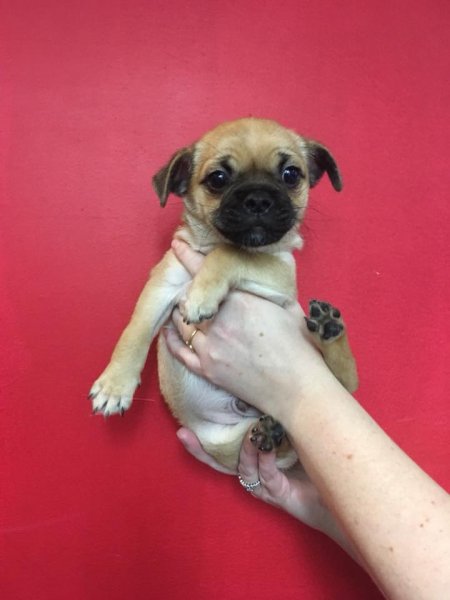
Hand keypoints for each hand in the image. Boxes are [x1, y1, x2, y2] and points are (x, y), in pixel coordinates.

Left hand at [164, 240, 331, 420]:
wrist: (297, 389)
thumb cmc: (298, 347)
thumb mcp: (286, 307)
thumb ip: (264, 291)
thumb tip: (258, 278)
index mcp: (239, 301)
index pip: (205, 273)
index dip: (188, 256)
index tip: (178, 245)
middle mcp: (218, 321)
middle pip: (188, 297)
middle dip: (185, 288)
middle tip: (183, 281)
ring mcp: (209, 347)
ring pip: (181, 322)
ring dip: (179, 311)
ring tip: (180, 304)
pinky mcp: (207, 370)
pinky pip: (179, 351)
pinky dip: (171, 338)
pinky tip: (169, 331)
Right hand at [177, 425, 357, 559]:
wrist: (342, 484)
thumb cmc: (317, 451)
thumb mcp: (291, 427)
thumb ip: (274, 411)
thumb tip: (263, 380)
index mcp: (252, 457)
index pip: (220, 448)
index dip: (200, 440)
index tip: (182, 426)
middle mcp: (252, 472)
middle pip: (219, 463)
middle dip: (201, 449)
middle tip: (185, 434)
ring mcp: (263, 484)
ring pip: (242, 468)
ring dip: (245, 451)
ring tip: (251, 436)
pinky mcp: (277, 493)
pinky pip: (266, 475)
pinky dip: (266, 460)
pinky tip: (270, 447)